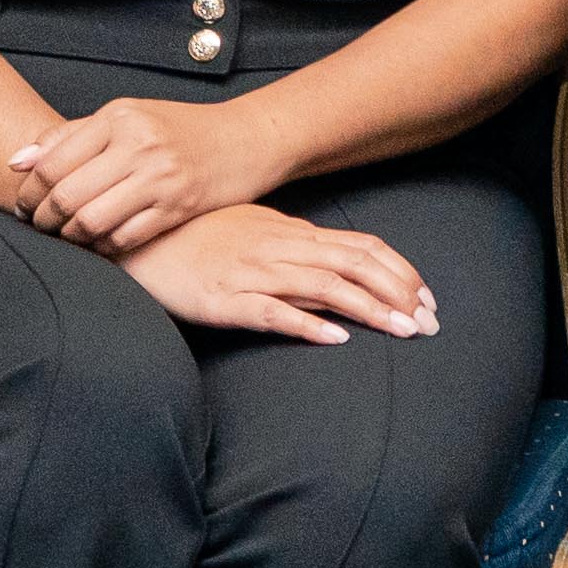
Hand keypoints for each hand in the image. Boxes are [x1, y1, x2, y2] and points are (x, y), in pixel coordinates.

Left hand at [13, 94, 231, 255]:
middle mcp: (138, 144)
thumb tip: (16, 161)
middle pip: (66, 195)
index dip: (28, 191)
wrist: (244, 139)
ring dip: (70, 237)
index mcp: (118, 117)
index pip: (52, 162)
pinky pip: (124, 238)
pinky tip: (99, 243)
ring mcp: (160, 177)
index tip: (23, 204)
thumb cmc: (178, 128)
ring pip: (91, 221)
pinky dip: (103, 247)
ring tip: (67, 235)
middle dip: (42, 219)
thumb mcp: (126, 117)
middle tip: (38, 226)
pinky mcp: (177, 207)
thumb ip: (70, 136)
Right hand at [123, 202, 432, 341]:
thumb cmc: (195, 236)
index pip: (361, 247)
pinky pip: (271, 311)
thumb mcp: (252, 229)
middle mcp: (278, 248)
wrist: (137, 241)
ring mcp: (251, 273)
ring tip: (402, 330)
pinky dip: (306, 323)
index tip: (428, 298)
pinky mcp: (223, 300)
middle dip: (399, 293)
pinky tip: (336, 339)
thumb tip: (335, 258)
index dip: (400, 272)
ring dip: (369, 308)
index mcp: (290, 232)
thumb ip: (293, 242)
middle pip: (354, 265)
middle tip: (431, 323)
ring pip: (323, 286)